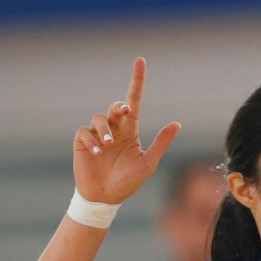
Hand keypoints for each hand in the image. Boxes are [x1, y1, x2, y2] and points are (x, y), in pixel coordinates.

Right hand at [72, 57, 180, 203]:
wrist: (106, 198)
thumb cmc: (128, 182)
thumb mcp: (148, 163)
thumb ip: (161, 143)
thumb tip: (177, 124)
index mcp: (130, 130)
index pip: (133, 100)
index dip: (137, 81)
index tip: (140, 61)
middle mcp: (114, 129)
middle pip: (115, 107)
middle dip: (118, 106)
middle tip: (124, 111)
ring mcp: (97, 135)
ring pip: (99, 117)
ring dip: (105, 129)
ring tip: (109, 145)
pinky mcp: (83, 142)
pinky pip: (85, 132)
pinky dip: (92, 140)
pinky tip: (99, 152)